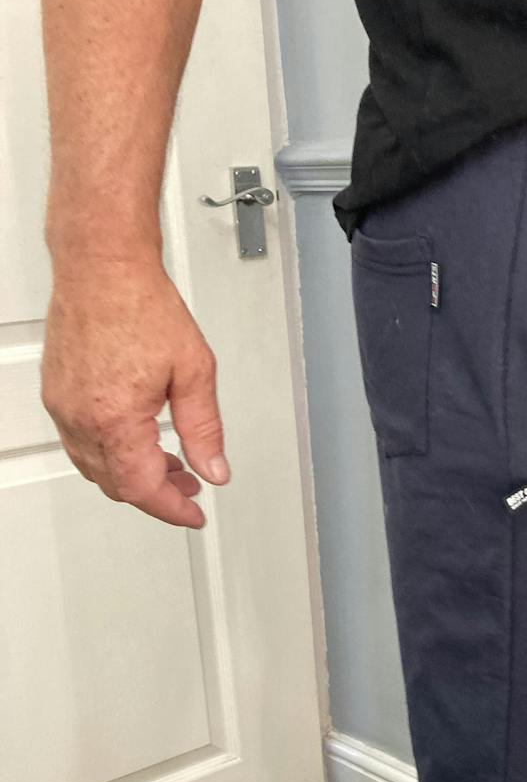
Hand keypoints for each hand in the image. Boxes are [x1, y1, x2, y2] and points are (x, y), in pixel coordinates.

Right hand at [40, 258, 227, 528]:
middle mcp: (82, 417)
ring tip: (170, 464)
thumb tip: (214, 468)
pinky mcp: (57, 394)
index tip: (193, 514)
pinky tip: (138, 441)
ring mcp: (64, 406)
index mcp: (117, 417)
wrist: (103, 267)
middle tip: (189, 486)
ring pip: (95, 467)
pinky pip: (80, 443)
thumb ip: (205, 429)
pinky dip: (111, 453)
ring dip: (133, 474)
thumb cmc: (141, 305)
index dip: (171, 509)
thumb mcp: (195, 372)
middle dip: (156, 493)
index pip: (142, 488)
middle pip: (117, 484)